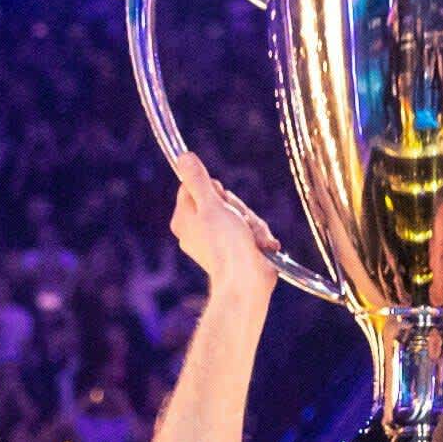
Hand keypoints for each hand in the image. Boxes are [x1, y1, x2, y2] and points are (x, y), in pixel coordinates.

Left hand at [167, 156, 279, 293]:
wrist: (246, 284)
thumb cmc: (226, 246)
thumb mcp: (211, 205)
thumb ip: (197, 180)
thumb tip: (183, 157)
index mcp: (184, 218)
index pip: (195, 186)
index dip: (214, 189)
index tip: (220, 200)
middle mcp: (198, 229)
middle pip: (222, 199)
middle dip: (238, 208)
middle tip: (238, 222)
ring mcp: (219, 240)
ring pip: (241, 214)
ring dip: (253, 224)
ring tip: (251, 239)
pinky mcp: (237, 249)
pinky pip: (251, 230)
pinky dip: (259, 237)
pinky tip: (260, 248)